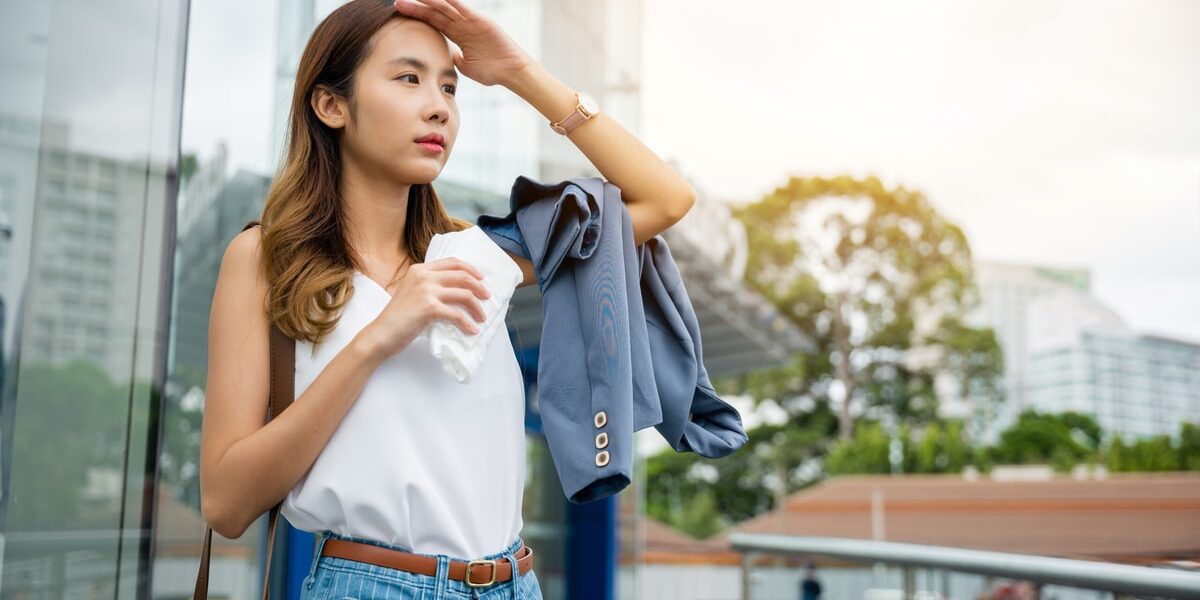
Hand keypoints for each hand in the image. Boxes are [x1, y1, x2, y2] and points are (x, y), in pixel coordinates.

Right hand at [360, 256, 492, 358]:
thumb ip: (429, 285)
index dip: (471, 269)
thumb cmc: (397, 317)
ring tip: (481, 317)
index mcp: (419, 269)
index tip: (481, 278)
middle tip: (487, 298)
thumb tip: (457, 290)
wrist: (381, 333)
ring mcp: (426, 290)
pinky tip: (472, 330)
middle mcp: (423, 276)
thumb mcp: (411, 292)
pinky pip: (457, 314)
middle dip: (479, 287)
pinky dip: (467, 323)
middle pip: (463, 276)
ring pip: (464, 294)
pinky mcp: (429, 308)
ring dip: (477, 307)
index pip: (452, 262)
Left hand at [393, 0, 534, 87]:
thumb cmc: (491, 71)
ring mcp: (470, 21)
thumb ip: (452, 58)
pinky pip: (463, 7)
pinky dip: (451, 0)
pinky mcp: (480, 20)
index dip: (416, 15)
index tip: (398, 11)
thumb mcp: (464, 66)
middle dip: (416, 6)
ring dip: (429, 1)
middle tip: (397, 1)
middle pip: (435, 12)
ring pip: (446, 6)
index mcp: (457, 34)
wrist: (510, 72)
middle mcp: (462, 24)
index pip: (432, 21)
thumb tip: (441, 56)